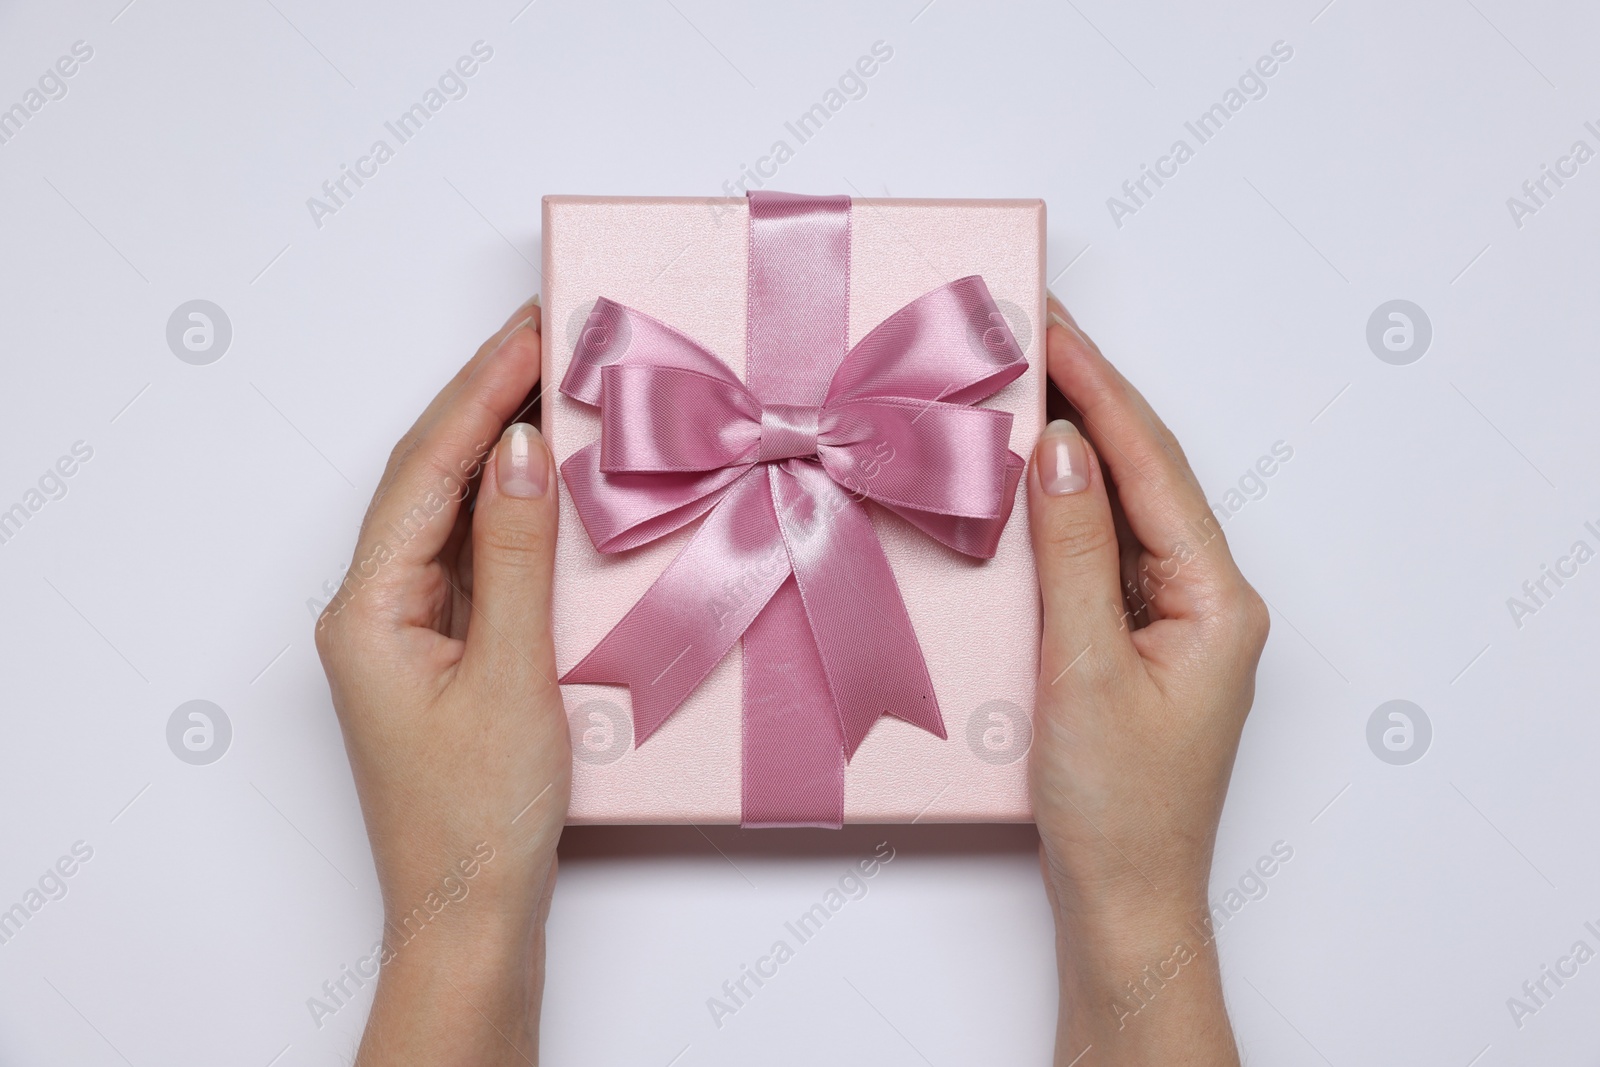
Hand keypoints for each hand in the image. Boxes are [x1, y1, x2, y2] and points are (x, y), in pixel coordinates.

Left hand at [314, 297, 568, 1065]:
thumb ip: (513, 557)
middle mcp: (372, 611)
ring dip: (495, 450)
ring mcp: (404, 633)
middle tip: (547, 338)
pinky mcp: (439, 655)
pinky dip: (507, 512)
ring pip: (446, 514)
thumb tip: (519, 452)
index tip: (533, 332)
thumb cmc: (481, 818)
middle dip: (482, 402)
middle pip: (424, 479)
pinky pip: (470, 558)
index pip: (424, 469)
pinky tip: (544, 485)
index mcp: (367, 610)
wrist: (470, 916)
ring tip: (551, 387)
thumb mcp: (511, 677)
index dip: (479, 392)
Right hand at [1028, 294, 1268, 1063]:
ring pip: (1119, 509)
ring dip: (1073, 449)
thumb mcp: (1084, 670)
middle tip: (1028, 333)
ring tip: (1020, 385)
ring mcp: (1169, 620)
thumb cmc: (1116, 809)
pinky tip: (1023, 482)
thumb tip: (1064, 449)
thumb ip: (1074, 554)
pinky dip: (1060, 510)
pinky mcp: (1132, 642)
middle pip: (1144, 474)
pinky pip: (1097, 553)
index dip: (1100, 389)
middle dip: (1089, 400)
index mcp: (1216, 599)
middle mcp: (1204, 598)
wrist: (1122, 904)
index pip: (1153, 465)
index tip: (1048, 327)